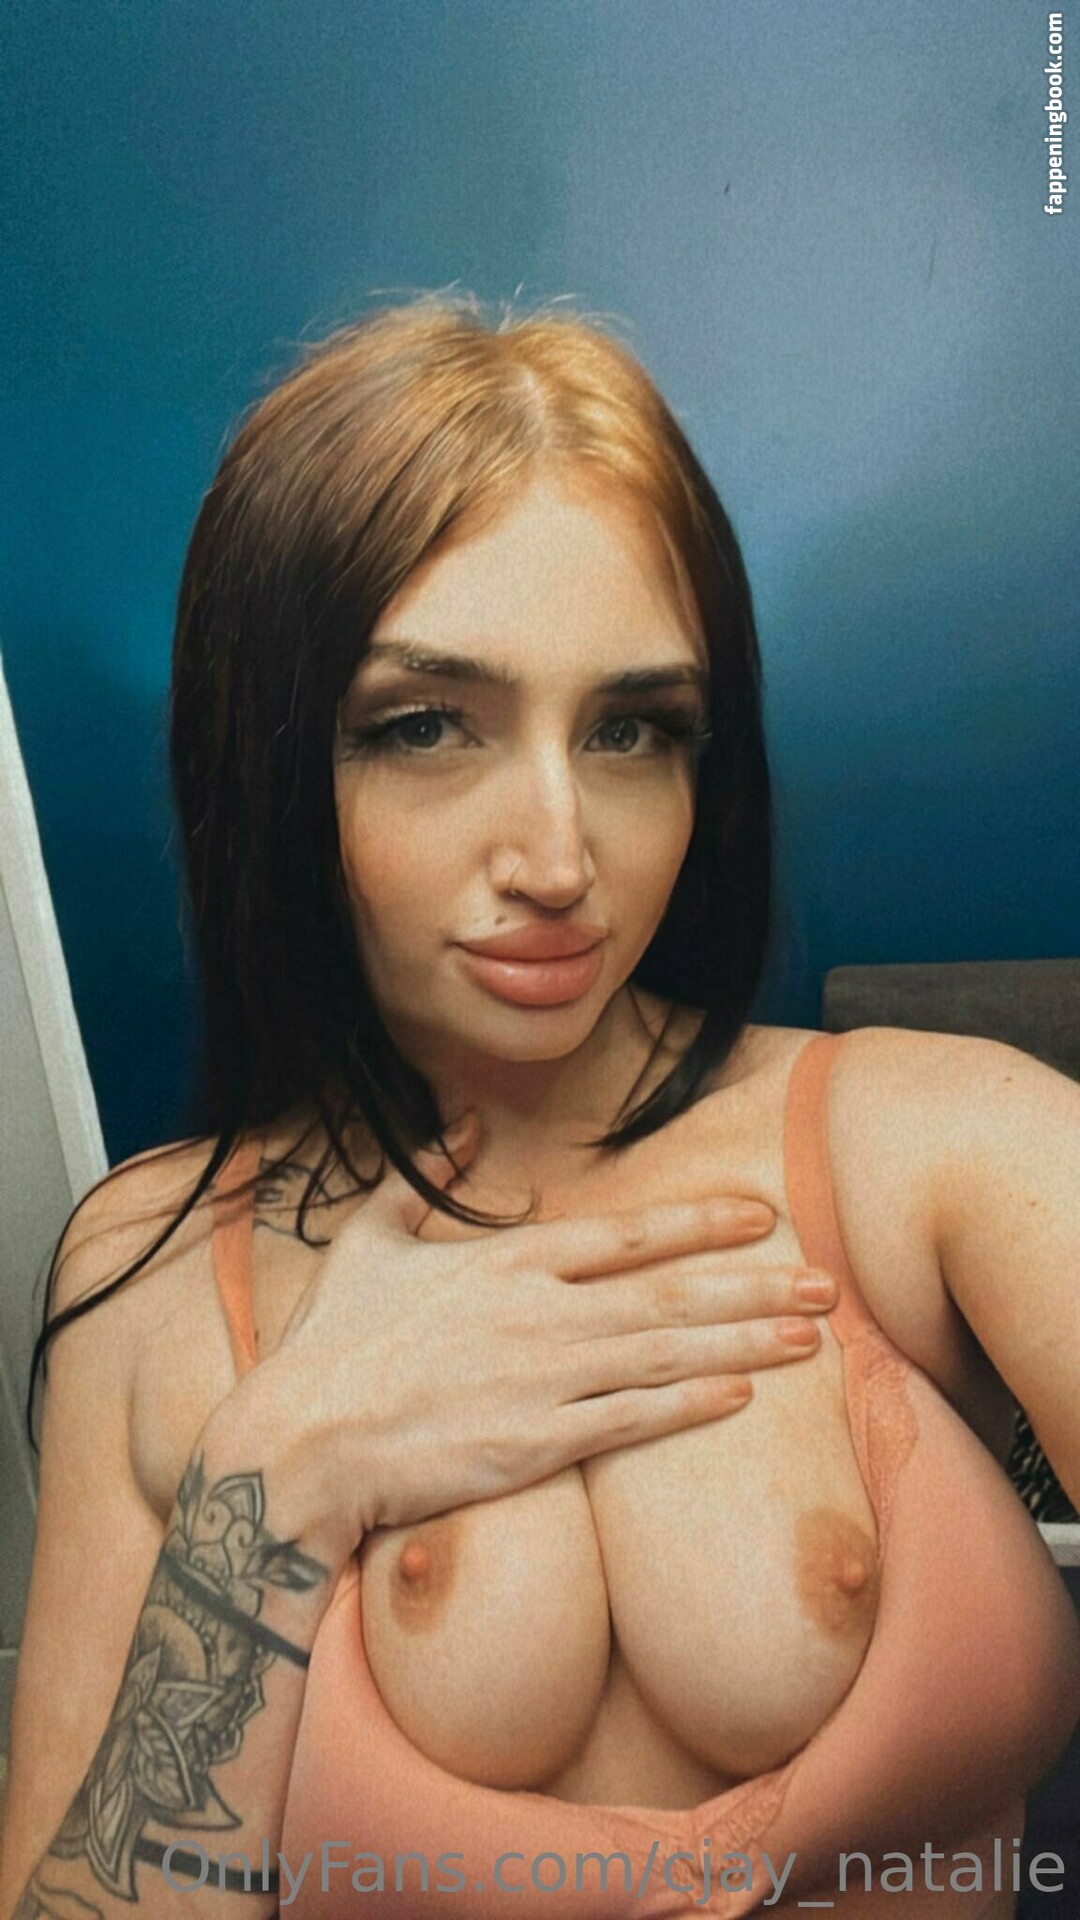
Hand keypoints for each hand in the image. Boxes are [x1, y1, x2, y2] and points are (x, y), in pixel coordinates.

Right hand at [255, 1111, 835, 1539]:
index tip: (762, 1215)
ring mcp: (545, 1382)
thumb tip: (466, 1122)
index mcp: (509, 1261)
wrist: (302, 1443)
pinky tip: (741, 1397)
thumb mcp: (371, 1234)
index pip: (628, 1235)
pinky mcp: (536, 1446)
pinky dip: (689, 1409)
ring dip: (747, 1345)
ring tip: (811, 1339)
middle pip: (672, 1296)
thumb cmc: (333, 1339)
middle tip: (826, 1281)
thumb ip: (429, 1176)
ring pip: (668, 1357)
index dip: (701, 1222)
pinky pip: (631, 1424)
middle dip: (756, 1287)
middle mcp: (542, 1315)